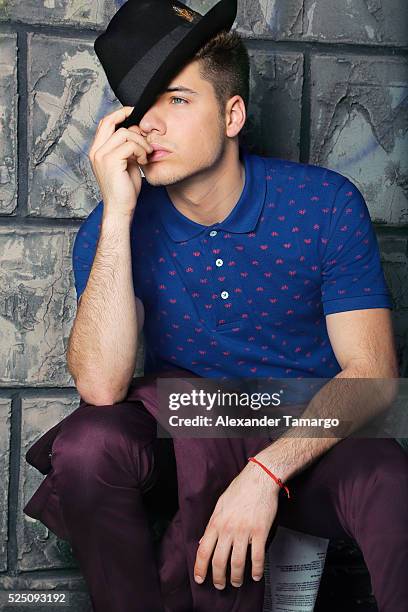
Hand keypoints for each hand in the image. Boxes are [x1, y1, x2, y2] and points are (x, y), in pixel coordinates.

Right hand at [88, 106, 152, 218]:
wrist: (121, 208)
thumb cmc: (124, 189)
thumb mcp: (126, 162)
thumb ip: (127, 146)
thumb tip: (137, 130)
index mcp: (97, 150)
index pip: (105, 123)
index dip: (119, 114)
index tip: (134, 113)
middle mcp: (96, 151)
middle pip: (110, 121)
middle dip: (129, 118)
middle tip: (143, 128)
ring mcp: (101, 155)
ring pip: (125, 133)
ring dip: (141, 142)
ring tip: (146, 154)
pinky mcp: (110, 161)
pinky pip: (130, 145)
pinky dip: (141, 150)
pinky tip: (144, 161)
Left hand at [193, 459, 279, 588]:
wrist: (259, 478)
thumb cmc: (240, 489)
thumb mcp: (220, 505)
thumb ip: (212, 524)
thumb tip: (202, 541)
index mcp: (216, 522)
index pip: (203, 551)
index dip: (200, 568)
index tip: (200, 579)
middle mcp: (228, 528)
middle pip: (219, 561)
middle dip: (218, 578)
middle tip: (220, 585)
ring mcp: (244, 531)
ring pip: (237, 563)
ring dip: (236, 577)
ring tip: (237, 582)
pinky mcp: (260, 531)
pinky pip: (257, 557)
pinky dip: (256, 570)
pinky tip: (256, 575)